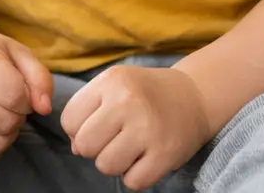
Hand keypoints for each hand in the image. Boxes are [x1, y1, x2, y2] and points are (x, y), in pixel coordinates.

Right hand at [0, 29, 52, 168]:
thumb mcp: (18, 53)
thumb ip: (40, 78)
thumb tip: (45, 109)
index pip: (15, 97)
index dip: (27, 100)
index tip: (22, 93)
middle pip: (6, 123)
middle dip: (18, 117)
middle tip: (11, 106)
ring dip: (7, 136)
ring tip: (1, 117)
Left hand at [60, 65, 210, 190]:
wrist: (195, 95)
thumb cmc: (146, 94)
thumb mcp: (114, 86)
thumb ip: (87, 111)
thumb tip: (75, 149)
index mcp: (112, 80)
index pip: (68, 120)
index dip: (80, 128)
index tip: (101, 123)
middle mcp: (129, 101)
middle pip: (84, 145)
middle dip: (96, 147)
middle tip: (117, 136)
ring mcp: (148, 128)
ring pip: (105, 166)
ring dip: (116, 163)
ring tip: (133, 146)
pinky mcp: (165, 153)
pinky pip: (132, 182)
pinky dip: (137, 175)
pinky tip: (147, 156)